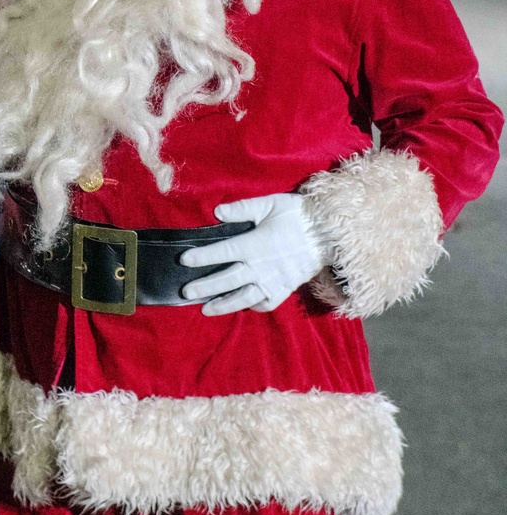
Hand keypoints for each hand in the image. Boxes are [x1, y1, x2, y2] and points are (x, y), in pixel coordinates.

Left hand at [180, 193, 326, 316]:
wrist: (329, 232)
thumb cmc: (297, 215)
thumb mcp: (269, 205)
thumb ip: (242, 209)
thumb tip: (216, 212)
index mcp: (254, 244)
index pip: (222, 253)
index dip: (202, 257)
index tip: (184, 261)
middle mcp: (261, 266)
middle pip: (227, 280)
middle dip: (205, 287)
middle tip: (185, 292)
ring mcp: (273, 281)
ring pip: (243, 297)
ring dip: (223, 304)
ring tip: (205, 309)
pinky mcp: (285, 289)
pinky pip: (266, 303)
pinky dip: (253, 306)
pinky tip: (242, 305)